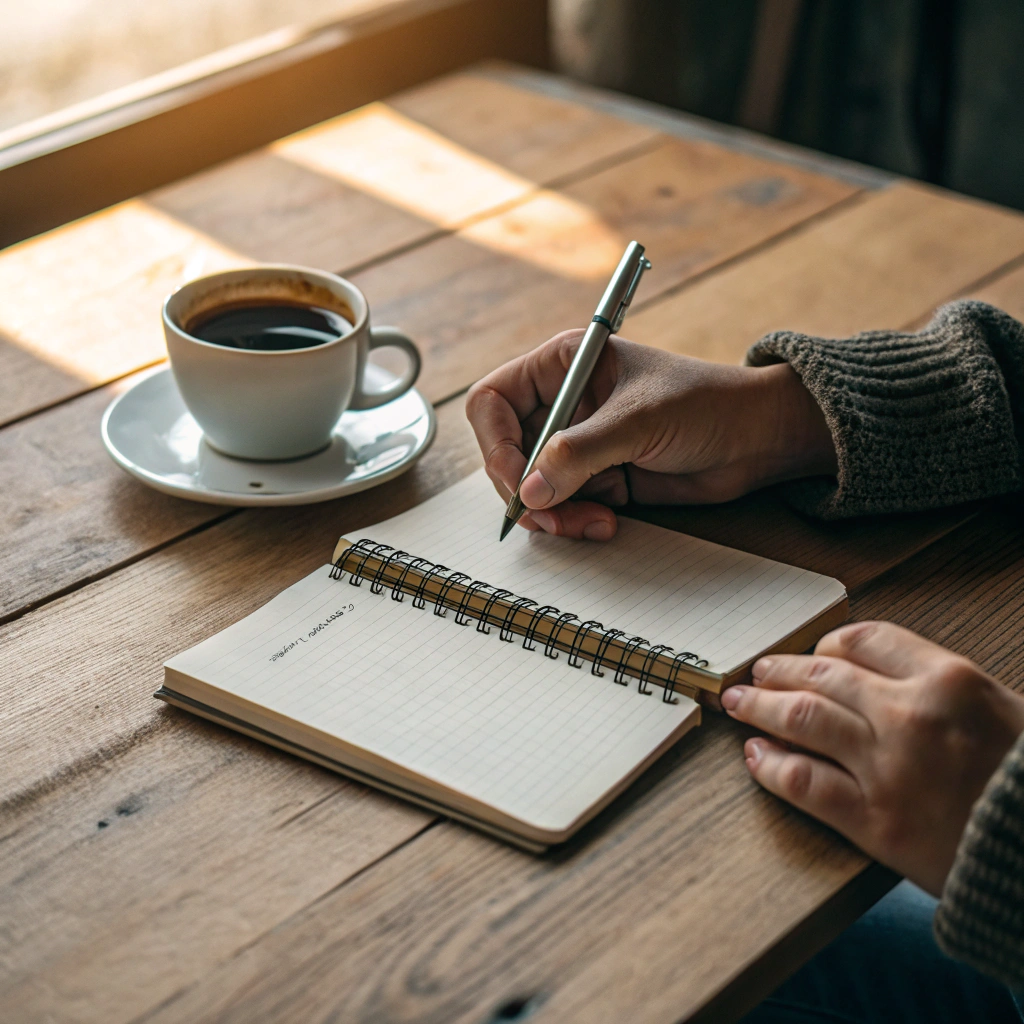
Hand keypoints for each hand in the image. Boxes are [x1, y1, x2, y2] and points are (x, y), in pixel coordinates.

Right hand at [465, 330, 835, 538]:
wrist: (756, 440)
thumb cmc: (706, 404)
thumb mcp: (639, 420)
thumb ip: (580, 454)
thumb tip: (528, 492)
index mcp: (563, 365)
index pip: (493, 401)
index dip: (496, 443)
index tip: (517, 481)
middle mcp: (562, 403)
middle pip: (505, 452)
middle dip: (526, 490)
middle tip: (551, 516)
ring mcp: (577, 444)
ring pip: (532, 488)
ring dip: (554, 514)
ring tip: (594, 522)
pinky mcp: (595, 479)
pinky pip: (561, 508)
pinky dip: (575, 522)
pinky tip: (609, 522)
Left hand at [721, 621, 1023, 894]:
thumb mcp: (1003, 710)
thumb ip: (941, 689)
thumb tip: (880, 676)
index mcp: (949, 679)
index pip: (865, 639)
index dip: (828, 645)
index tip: (813, 653)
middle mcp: (911, 714)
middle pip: (822, 674)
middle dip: (781, 671)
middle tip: (758, 673)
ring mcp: (889, 767)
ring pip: (802, 718)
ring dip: (760, 706)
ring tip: (739, 703)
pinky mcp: (877, 821)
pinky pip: (804, 782)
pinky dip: (771, 766)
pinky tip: (755, 756)